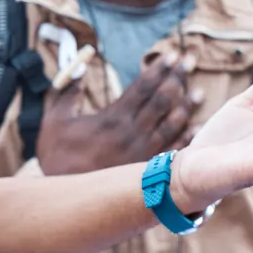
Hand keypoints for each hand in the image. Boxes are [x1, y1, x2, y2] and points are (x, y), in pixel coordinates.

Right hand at [37, 52, 200, 174]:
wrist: (65, 197)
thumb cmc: (57, 156)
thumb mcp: (54, 119)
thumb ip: (67, 91)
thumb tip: (78, 67)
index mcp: (112, 118)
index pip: (142, 87)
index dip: (159, 69)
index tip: (172, 54)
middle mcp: (132, 133)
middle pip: (161, 100)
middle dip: (177, 78)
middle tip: (190, 60)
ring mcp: (142, 153)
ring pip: (171, 125)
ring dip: (186, 107)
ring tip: (199, 92)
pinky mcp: (145, 170)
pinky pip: (171, 151)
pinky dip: (186, 138)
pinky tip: (196, 128)